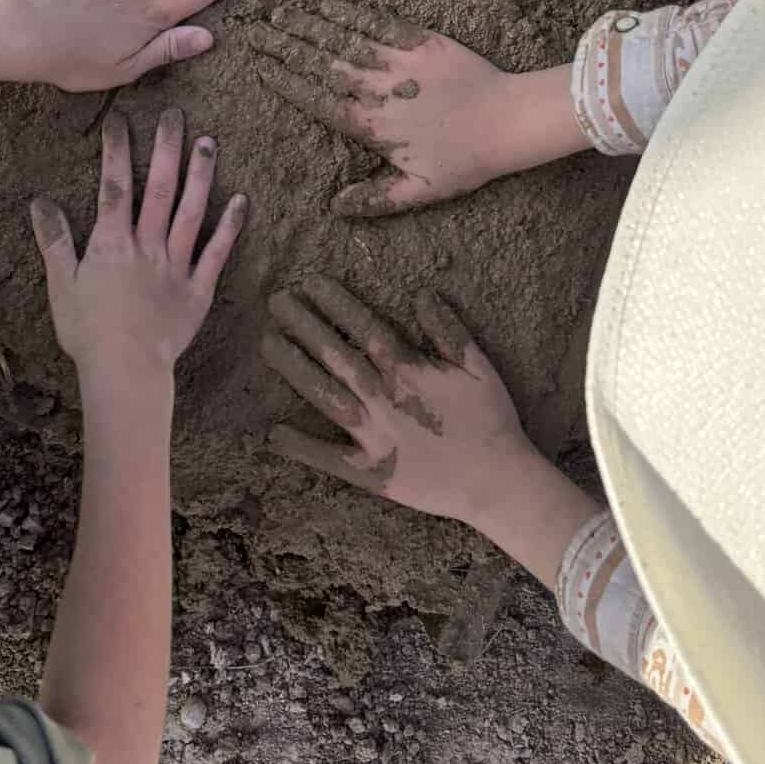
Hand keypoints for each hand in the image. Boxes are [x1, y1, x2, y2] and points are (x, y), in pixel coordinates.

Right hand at [31, 108, 247, 377]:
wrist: (125, 371)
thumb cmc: (88, 332)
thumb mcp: (62, 286)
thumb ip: (54, 242)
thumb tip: (39, 203)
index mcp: (111, 244)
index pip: (114, 186)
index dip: (116, 150)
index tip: (120, 119)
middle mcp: (147, 246)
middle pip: (158, 188)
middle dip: (166, 148)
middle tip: (175, 114)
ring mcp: (176, 265)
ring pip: (190, 211)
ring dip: (200, 175)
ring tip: (208, 142)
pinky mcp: (198, 289)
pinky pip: (216, 253)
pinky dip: (229, 226)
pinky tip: (241, 200)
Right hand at [243, 0, 515, 214]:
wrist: (508, 121)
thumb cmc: (465, 160)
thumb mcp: (419, 191)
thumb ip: (375, 199)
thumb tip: (334, 207)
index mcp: (371, 125)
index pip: (316, 100)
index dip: (285, 82)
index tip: (260, 68)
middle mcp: (376, 89)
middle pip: (319, 64)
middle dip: (283, 47)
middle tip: (253, 33)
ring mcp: (396, 61)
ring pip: (342, 39)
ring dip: (307, 25)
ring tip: (279, 13)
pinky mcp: (420, 41)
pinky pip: (377, 22)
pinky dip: (349, 12)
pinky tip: (327, 2)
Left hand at [262, 276, 530, 526]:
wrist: (497, 481)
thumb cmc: (491, 420)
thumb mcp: (478, 367)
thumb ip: (449, 330)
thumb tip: (423, 293)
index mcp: (407, 371)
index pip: (363, 327)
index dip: (336, 303)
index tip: (310, 282)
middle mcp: (383, 399)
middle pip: (335, 355)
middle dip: (304, 324)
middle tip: (275, 301)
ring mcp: (373, 436)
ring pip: (324, 395)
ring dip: (294, 368)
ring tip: (266, 344)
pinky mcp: (371, 472)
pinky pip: (328, 458)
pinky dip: (301, 446)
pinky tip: (272, 433)